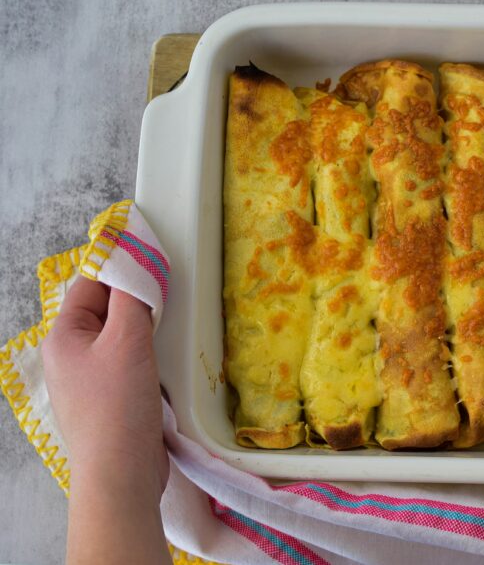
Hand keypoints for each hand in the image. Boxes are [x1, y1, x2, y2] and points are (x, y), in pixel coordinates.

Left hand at [42, 277, 170, 564]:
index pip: (90, 284)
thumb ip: (133, 298)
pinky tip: (166, 359)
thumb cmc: (118, 405)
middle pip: (106, 309)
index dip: (121, 268)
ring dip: (146, 329)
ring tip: (170, 326)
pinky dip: (148, 355)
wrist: (121, 474)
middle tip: (169, 294)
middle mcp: (69, 355)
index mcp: (63, 336)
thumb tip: (137, 263)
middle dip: (137, 300)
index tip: (156, 259)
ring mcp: (88, 380)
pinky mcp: (109, 400)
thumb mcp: (128, 341)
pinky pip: (128, 362)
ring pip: (120, 337)